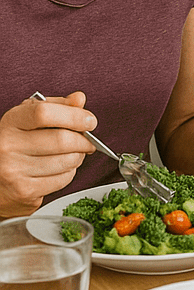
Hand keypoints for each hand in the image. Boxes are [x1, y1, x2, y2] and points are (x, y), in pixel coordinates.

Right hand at [0, 92, 95, 216]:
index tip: (89, 121)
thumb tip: (79, 99)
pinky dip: (70, 172)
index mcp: (11, 122)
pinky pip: (63, 179)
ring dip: (79, 156)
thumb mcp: (30, 118)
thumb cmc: (18, 143)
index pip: (44, 113)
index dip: (74, 116)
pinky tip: (61, 168)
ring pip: (67, 160)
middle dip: (84, 140)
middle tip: (88, 141)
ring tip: (74, 153)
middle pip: (62, 139)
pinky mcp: (24, 190)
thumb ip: (56, 106)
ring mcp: (14, 170)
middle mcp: (8, 145)